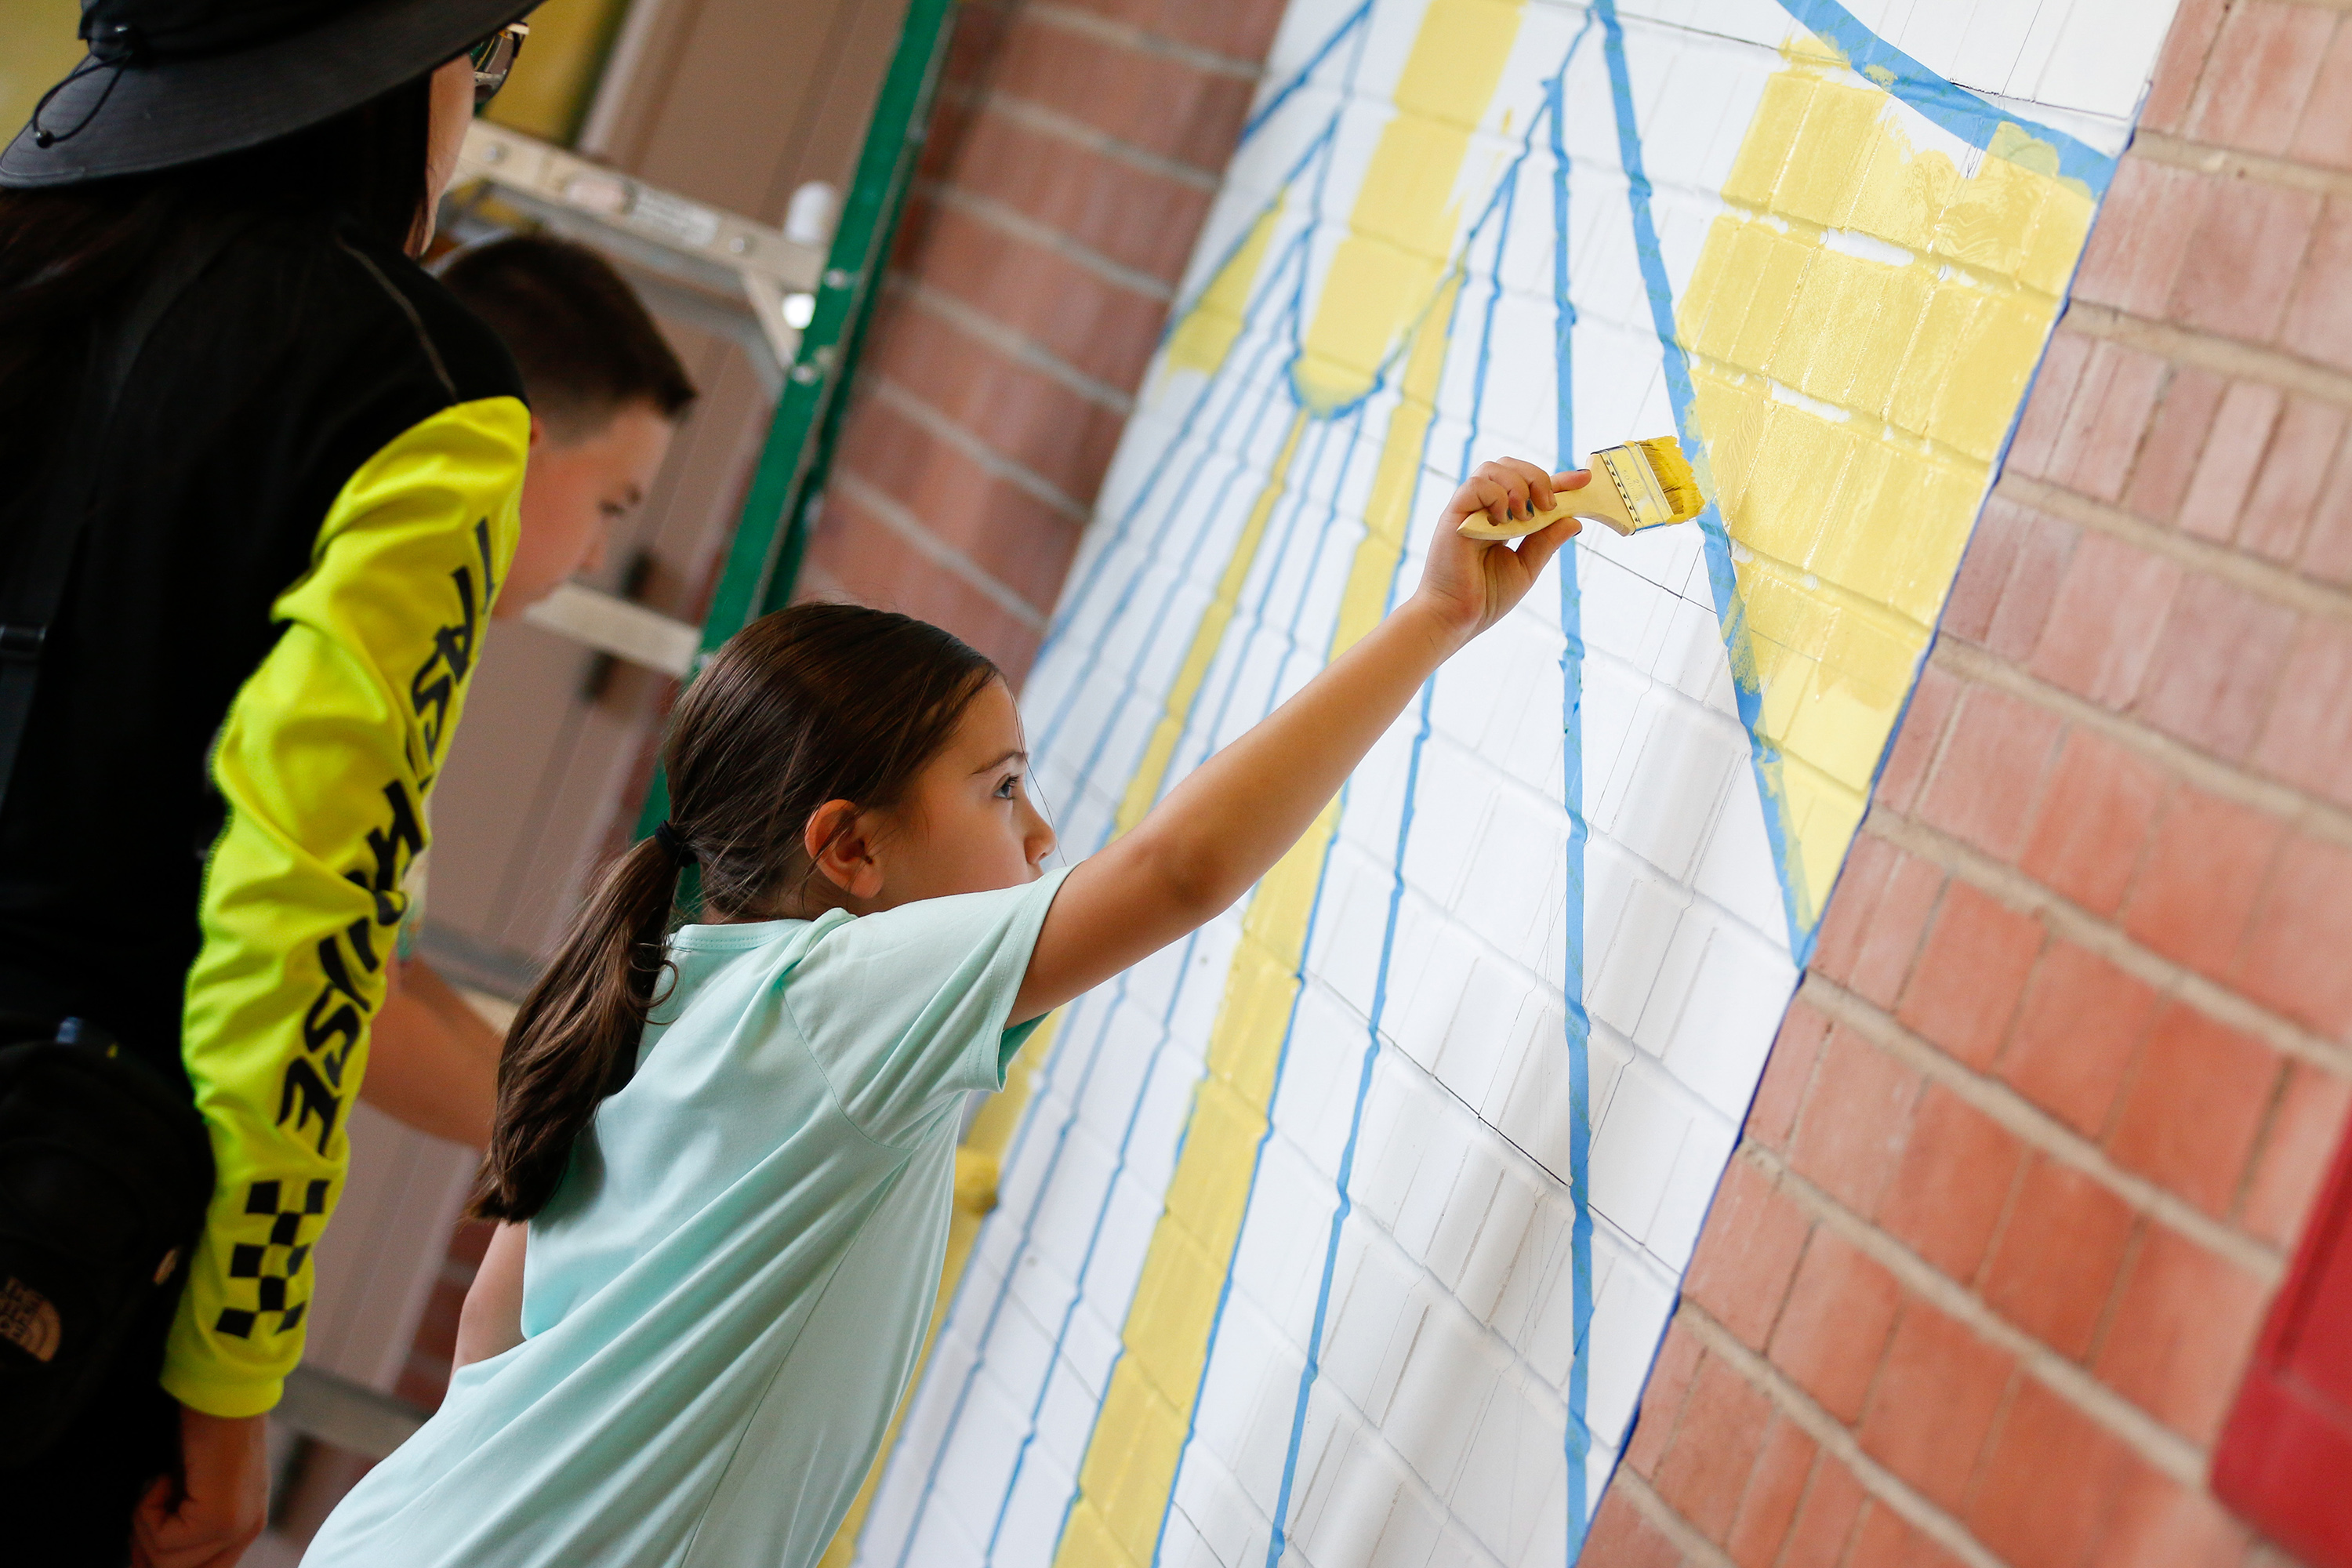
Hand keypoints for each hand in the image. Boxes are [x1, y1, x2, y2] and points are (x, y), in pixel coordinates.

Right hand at [132, 1406, 267, 1567]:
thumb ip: (176, 1528)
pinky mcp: (220, 1519)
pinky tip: (166, 1478)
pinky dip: (149, 1509)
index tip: (136, 1549)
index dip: (158, 1564)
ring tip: (161, 1484)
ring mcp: (237, 1527)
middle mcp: (246, 1531)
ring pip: (165, 1562)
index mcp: (242, 1526)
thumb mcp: (186, 1490)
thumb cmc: (197, 1429)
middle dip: (146, 1547)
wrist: (217, 1391)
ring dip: (146, 1523)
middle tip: (148, 1505)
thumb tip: (140, 1565)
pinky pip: (163, 1540)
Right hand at [1412, 458, 1586, 642]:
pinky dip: (1497, 496)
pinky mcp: (1454, 515)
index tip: (1584, 478)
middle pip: (1510, 466)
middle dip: (1537, 477)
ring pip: (1493, 468)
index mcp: (1501, 520)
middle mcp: (1484, 509)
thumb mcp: (1527, 567)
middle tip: (1548, 506)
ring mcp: (1469, 510)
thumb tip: (1574, 520)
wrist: (1456, 617)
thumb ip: (1547, 541)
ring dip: (1518, 486)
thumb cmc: (1485, 598)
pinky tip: (1504, 521)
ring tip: (1525, 516)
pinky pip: (1476, 485)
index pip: (1531, 488)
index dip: (1559, 479)